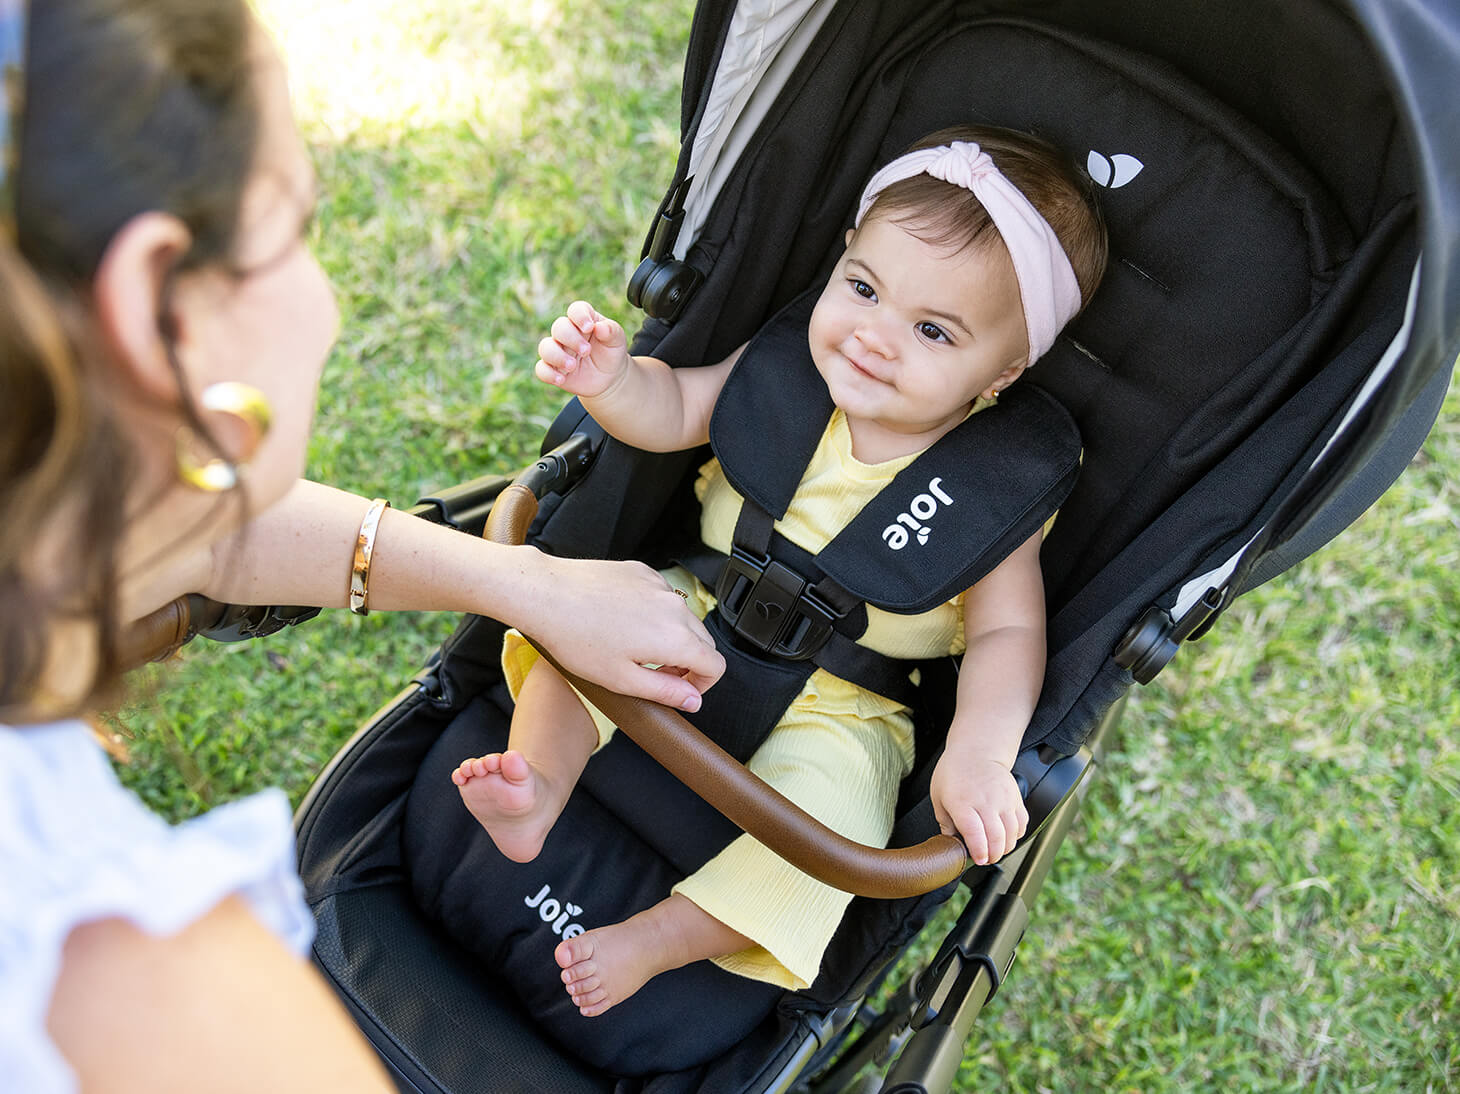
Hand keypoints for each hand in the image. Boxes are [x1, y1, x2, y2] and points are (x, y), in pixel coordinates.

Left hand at [513, 552, 724, 711]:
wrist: (547, 594)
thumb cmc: (575, 637)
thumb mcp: (622, 680)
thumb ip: (666, 692)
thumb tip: (693, 701)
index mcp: (675, 637)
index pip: (716, 665)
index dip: (703, 685)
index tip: (683, 691)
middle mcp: (674, 607)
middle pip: (703, 641)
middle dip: (688, 663)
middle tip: (656, 675)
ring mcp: (659, 586)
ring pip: (683, 618)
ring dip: (672, 637)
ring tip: (635, 649)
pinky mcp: (642, 572)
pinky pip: (662, 597)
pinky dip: (654, 613)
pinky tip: (623, 622)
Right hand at [534, 301, 630, 397]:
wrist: (610, 377)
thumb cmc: (611, 352)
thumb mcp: (617, 340)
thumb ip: (611, 331)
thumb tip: (600, 327)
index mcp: (583, 321)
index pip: (575, 310)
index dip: (579, 316)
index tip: (589, 327)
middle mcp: (567, 333)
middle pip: (558, 327)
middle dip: (571, 339)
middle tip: (586, 351)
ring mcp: (558, 350)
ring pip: (545, 347)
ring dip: (557, 356)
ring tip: (572, 366)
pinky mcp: (553, 369)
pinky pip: (541, 369)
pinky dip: (548, 374)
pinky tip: (561, 379)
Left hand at [930, 751, 1028, 864]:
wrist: (976, 752)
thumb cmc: (953, 773)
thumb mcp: (939, 798)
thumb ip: (945, 824)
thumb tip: (951, 846)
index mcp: (962, 802)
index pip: (974, 833)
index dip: (979, 851)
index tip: (979, 859)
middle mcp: (986, 801)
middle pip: (997, 837)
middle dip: (993, 855)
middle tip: (987, 859)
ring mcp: (1004, 799)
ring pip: (1012, 833)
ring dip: (1005, 848)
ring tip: (995, 849)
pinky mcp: (1016, 798)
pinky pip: (1022, 823)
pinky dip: (1016, 835)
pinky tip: (1006, 836)